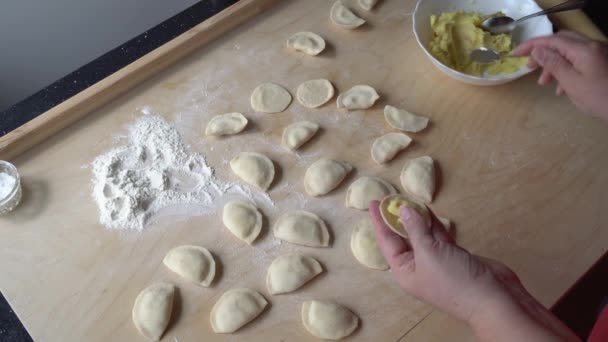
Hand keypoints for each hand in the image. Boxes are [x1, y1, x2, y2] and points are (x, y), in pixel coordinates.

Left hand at [368, 201, 579, 341]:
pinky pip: (438, 236)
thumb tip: (402, 210)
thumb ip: (415, 229)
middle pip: (403, 237)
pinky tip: (428, 210)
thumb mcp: (429, 252)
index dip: (380, 221)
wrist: (492, 299)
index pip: (387, 242)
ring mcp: (437, 261)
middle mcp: (418, 266)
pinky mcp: (454, 256)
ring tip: (408, 198)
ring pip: (422, 235)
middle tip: (391, 196)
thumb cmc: (454, 280)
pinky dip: (434, 223)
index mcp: (405, 271)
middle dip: (397, 218)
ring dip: (417, 218)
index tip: (374, 202)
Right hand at [513, 31, 607, 119]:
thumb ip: (553, 64)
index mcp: (584, 49)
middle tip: (530, 68)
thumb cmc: (600, 98)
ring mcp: (599, 53)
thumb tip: (537, 50)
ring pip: (570, 51)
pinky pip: (579, 59)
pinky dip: (566, 69)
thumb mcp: (571, 83)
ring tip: (544, 83)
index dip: (532, 45)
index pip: (553, 40)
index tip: (515, 54)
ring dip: (554, 64)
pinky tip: (562, 87)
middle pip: (561, 42)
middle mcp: (593, 46)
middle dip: (543, 53)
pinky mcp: (602, 63)